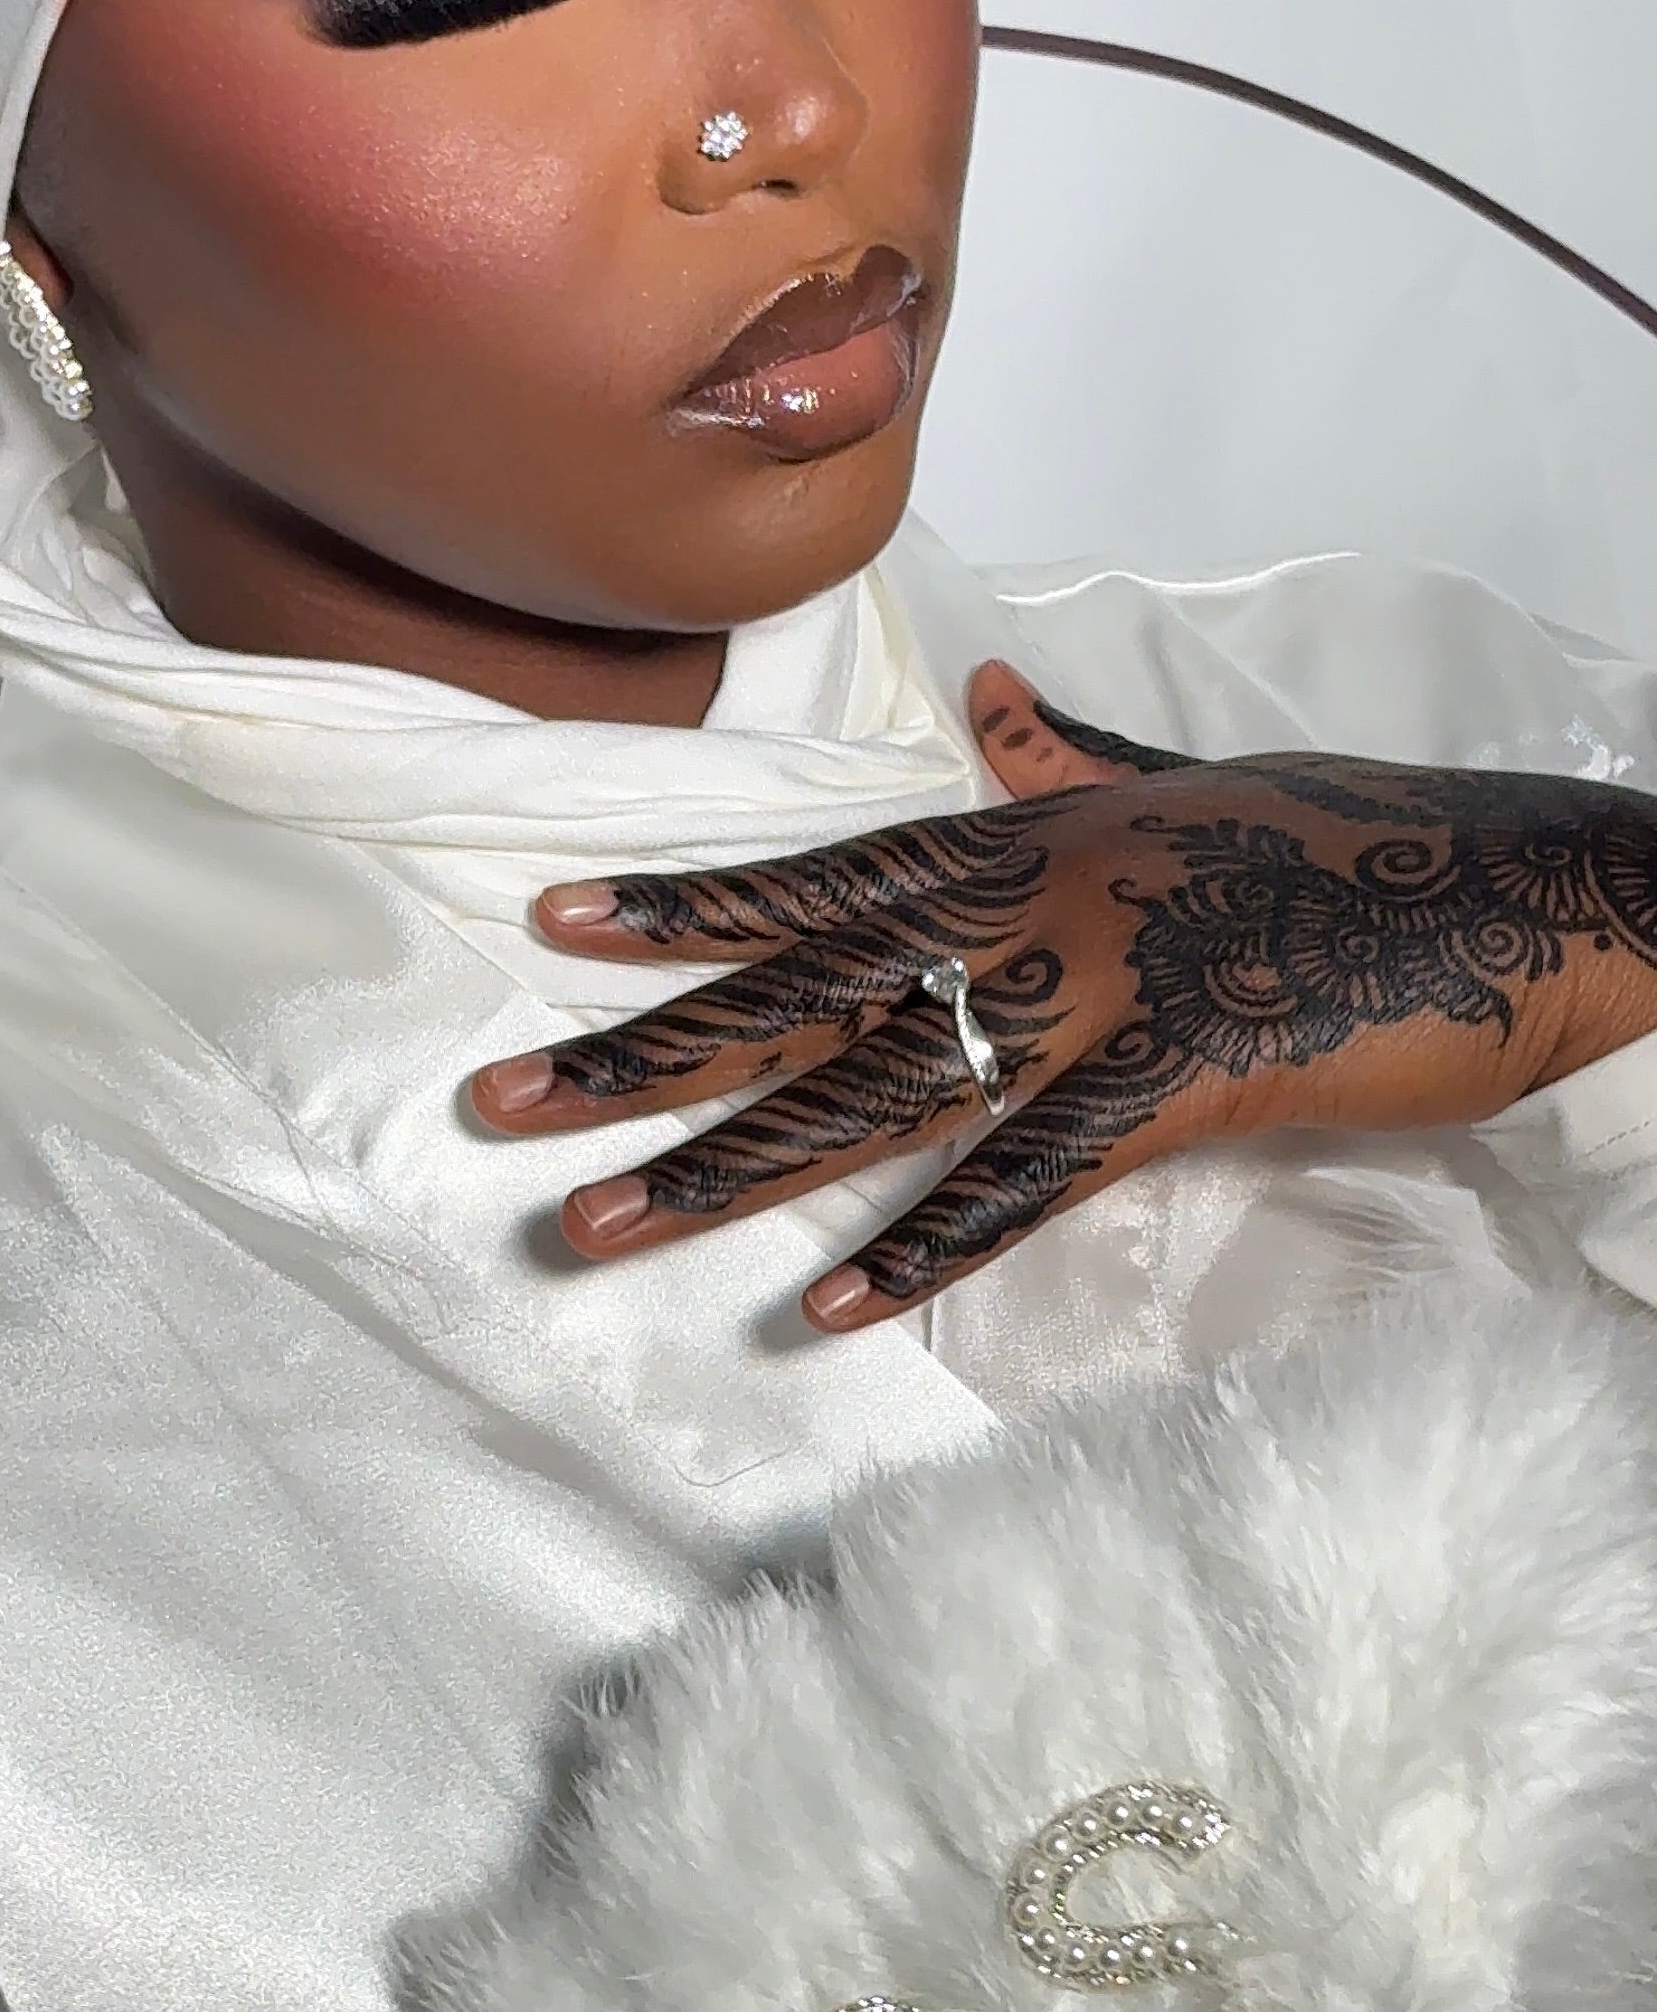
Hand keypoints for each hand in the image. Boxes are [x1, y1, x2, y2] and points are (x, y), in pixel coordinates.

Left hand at [469, 662, 1656, 1324]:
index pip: (817, 881)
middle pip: (799, 993)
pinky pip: (1028, 1183)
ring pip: (872, 1094)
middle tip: (495, 1108)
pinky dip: (929, 1250)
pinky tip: (826, 1312)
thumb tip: (984, 699)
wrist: (1516, 892)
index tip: (546, 931)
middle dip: (638, 1054)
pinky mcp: (1178, 1086)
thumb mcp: (1192, 781)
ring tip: (594, 1228)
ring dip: (724, 1172)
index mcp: (1027, 840)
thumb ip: (1066, 757)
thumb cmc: (1354, 841)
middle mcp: (1033, 908)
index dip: (679, 909)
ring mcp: (1102, 997)